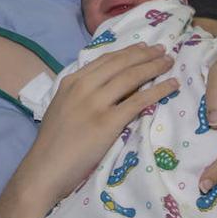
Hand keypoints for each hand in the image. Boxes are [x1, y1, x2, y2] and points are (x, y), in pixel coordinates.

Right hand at [0, 44, 177, 217]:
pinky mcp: (107, 122)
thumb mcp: (62, 107)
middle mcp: (83, 87)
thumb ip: (80, 94)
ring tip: (170, 62)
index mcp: (72, 81)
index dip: (128, 52)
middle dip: (145, 55)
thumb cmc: (53, 144)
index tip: (144, 48)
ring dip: (154, 67)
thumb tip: (105, 87)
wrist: (44, 169)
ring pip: (131, 77)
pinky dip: (158, 90)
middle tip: (163, 50)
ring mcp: (95, 104)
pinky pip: (138, 101)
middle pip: (121, 64)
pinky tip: (171, 85)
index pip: (105, 60)